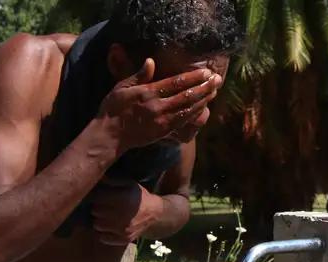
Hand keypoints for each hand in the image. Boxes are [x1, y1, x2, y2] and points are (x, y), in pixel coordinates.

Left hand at [90, 183, 163, 245]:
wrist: (155, 214)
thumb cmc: (139, 197)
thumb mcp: (130, 184)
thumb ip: (114, 181)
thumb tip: (99, 179)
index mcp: (124, 200)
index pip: (97, 198)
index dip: (96, 196)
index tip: (99, 195)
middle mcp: (123, 216)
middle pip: (95, 211)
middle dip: (97, 207)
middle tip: (103, 206)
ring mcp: (124, 230)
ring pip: (97, 225)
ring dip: (99, 220)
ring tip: (106, 216)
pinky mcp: (124, 239)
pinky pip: (103, 237)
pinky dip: (104, 232)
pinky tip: (109, 226)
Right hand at [96, 58, 222, 151]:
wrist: (110, 135)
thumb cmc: (113, 108)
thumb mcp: (122, 87)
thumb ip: (138, 75)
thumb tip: (151, 61)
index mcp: (147, 92)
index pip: (175, 83)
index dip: (193, 77)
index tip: (206, 72)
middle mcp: (157, 106)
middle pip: (187, 95)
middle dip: (204, 87)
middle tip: (217, 79)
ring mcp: (162, 120)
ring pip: (189, 109)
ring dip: (204, 99)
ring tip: (215, 90)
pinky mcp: (164, 130)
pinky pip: (184, 120)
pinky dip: (196, 113)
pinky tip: (204, 107)